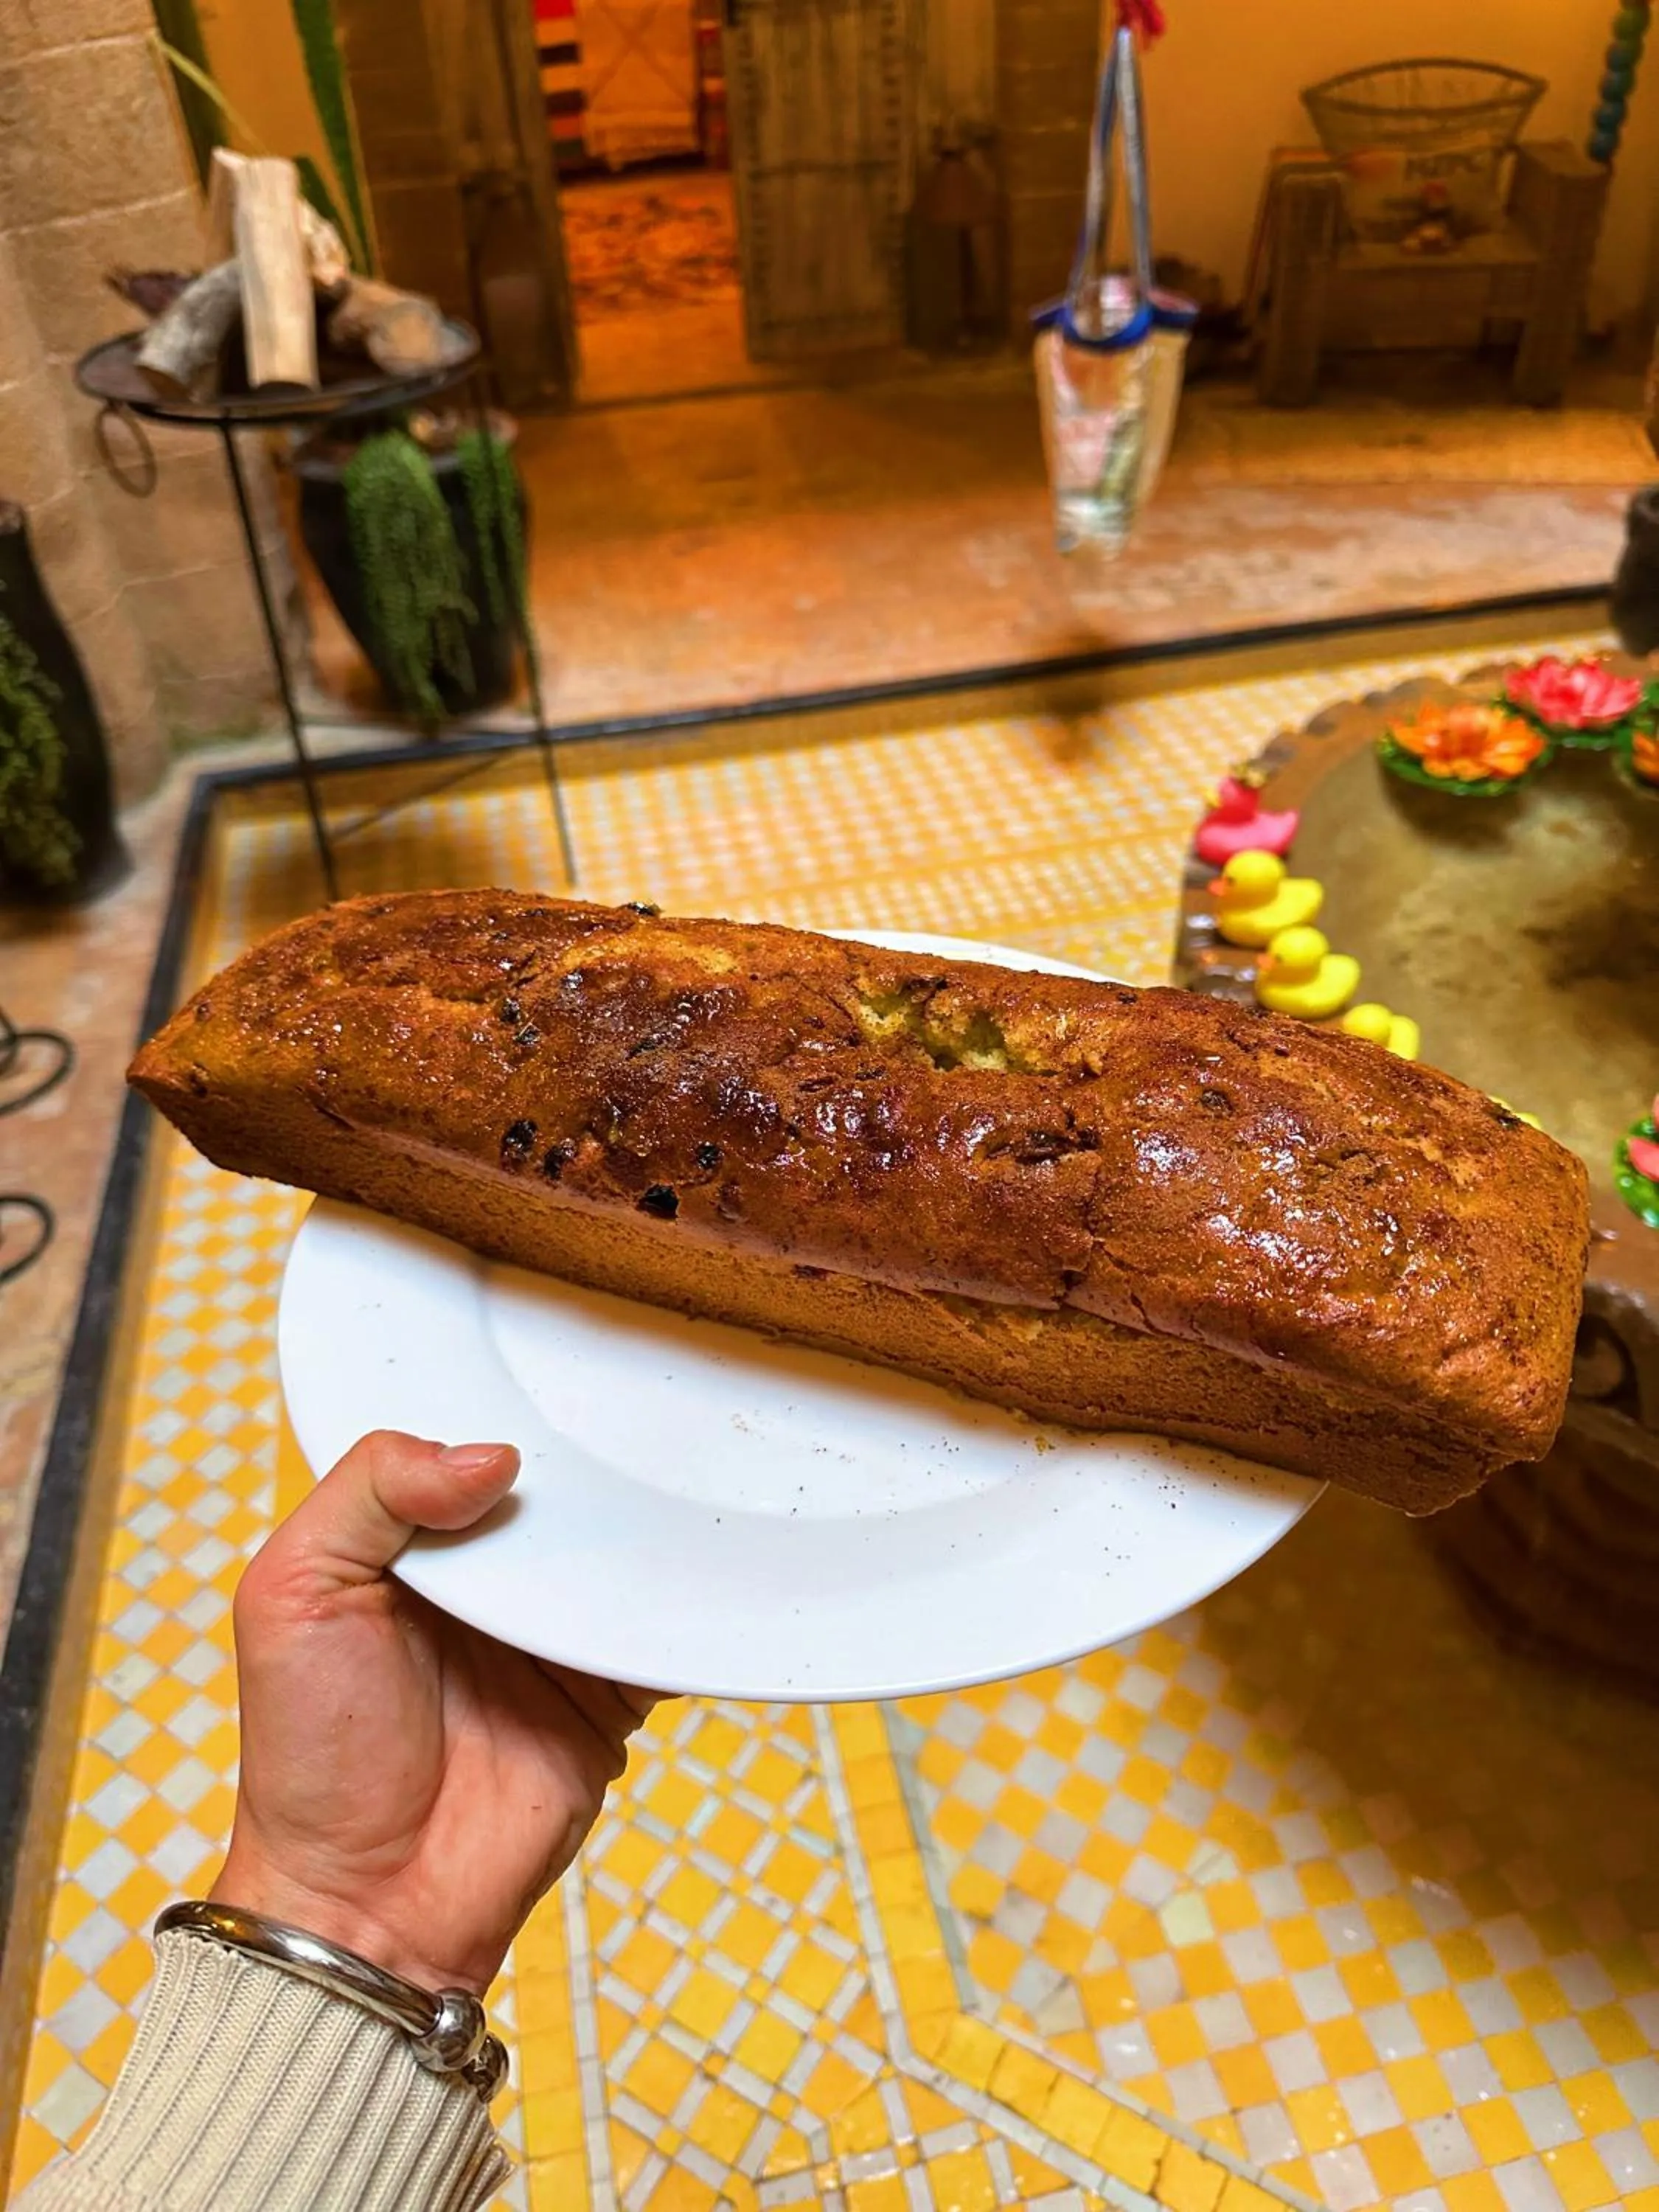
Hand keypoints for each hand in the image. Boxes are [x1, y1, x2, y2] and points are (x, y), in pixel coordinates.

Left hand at [210, 1429, 654, 1992]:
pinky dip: (687, 1602)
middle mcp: (487, 1579)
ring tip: (680, 1470)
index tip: (544, 1378)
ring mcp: (552, 1633)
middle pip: (555, 1493)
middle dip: (587, 1460)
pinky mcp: (607, 1690)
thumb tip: (492, 1458)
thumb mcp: (294, 1594)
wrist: (374, 1902)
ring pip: (618, 1551)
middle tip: (627, 1413)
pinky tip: (708, 1558)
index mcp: (409, 1544)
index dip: (498, 1417)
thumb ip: (369, 1496)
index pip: (463, 1452)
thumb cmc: (311, 1754)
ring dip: (644, 1523)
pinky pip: (661, 1632)